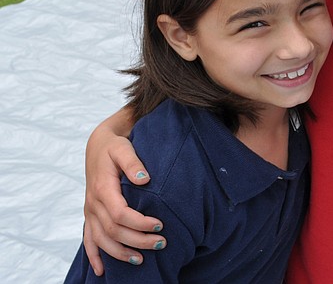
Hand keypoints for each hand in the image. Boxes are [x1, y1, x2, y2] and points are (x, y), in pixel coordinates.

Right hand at [83, 121, 164, 274]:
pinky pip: (88, 240)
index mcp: (103, 188)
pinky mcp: (90, 215)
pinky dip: (94, 256)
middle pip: (113, 231)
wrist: (97, 145)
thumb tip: (144, 178)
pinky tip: (101, 271)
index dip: (139, 223)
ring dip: (119, 252)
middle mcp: (93, 203)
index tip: (160, 225)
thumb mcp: (123, 147)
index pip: (120, 214)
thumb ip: (133, 162)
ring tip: (141, 260)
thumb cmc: (114, 146)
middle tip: (161, 243)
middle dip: (137, 240)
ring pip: (101, 240)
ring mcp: (90, 211)